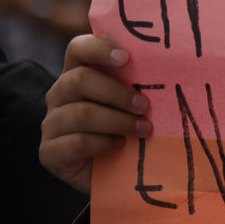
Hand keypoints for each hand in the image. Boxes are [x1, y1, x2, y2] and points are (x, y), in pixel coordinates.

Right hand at [40, 34, 150, 193]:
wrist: (113, 175)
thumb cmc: (127, 129)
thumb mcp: (134, 103)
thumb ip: (140, 84)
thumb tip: (175, 66)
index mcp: (78, 74)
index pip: (78, 48)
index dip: (99, 48)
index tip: (127, 58)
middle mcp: (59, 95)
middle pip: (80, 80)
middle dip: (118, 93)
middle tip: (144, 106)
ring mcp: (51, 124)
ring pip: (81, 114)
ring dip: (118, 121)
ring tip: (144, 129)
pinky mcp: (49, 152)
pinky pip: (77, 142)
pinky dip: (104, 143)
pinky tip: (120, 145)